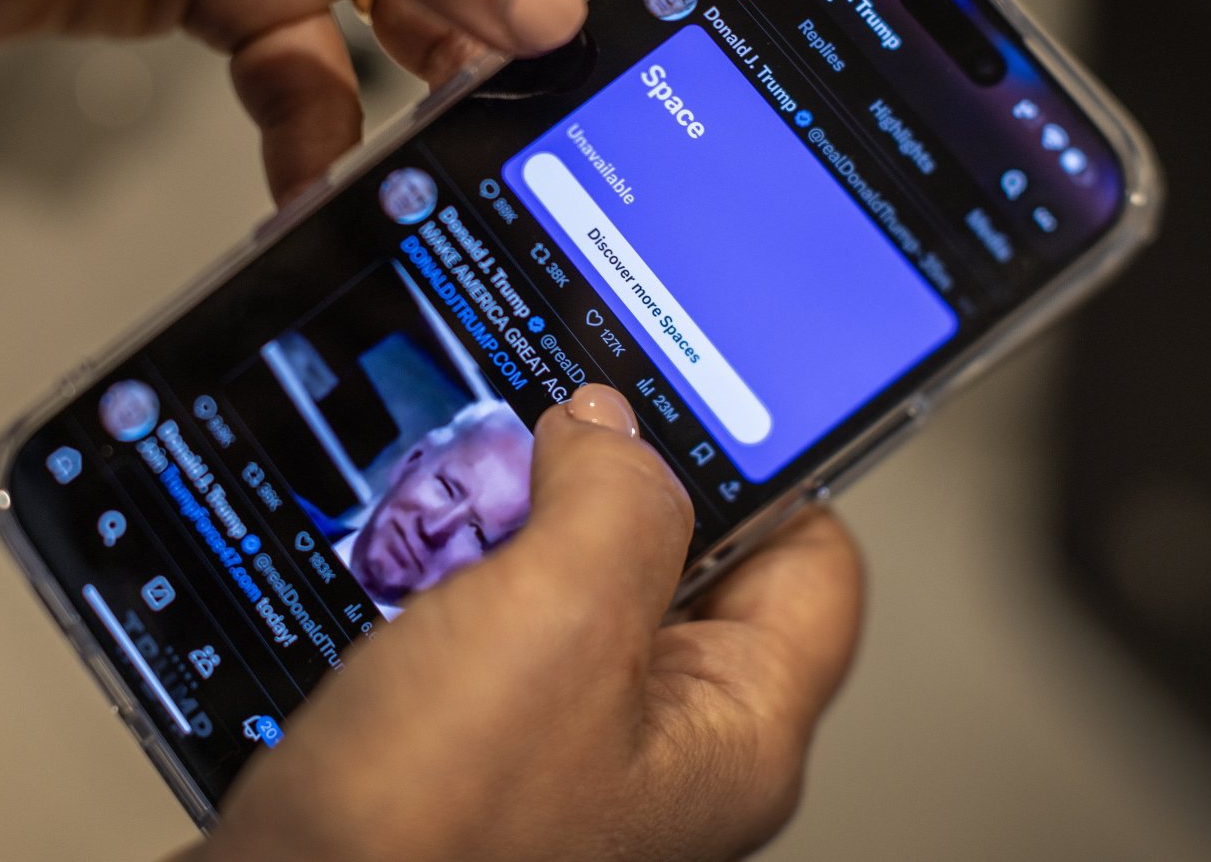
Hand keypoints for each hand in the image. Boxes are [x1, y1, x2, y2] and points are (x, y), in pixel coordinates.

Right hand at [184, 386, 863, 861]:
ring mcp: (567, 757)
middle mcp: (663, 751)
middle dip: (607, 485)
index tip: (694, 394)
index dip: (768, 466)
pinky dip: (450, 581)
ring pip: (566, 591)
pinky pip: (485, 633)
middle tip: (544, 428)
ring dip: (512, 529)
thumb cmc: (424, 841)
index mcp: (733, 732)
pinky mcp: (474, 756)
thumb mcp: (558, 622)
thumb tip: (612, 428)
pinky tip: (398, 555)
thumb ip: (619, 501)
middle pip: (681, 565)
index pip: (812, 563)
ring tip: (454, 490)